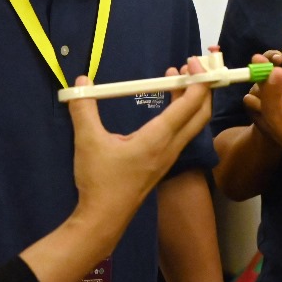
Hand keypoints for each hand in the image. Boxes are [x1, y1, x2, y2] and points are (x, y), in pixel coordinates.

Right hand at [68, 58, 212, 231]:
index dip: (197, 81)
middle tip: (189, 66)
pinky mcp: (162, 163)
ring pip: (192, 124)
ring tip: (175, 77)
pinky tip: (166, 106)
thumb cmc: (99, 181)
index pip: (189, 105)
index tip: (191, 62)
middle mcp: (170, 147)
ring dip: (190, 99)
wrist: (103, 219)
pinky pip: (181, 133)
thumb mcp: (87, 141)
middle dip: (201, 87)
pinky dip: (181, 113)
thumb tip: (80, 81)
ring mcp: (168, 157)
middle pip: (200, 114)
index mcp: (158, 139)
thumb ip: (84, 108)